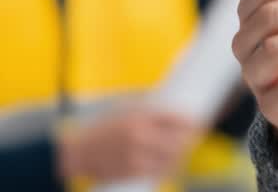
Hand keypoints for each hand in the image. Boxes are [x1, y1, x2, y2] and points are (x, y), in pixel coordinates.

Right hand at [56, 108, 200, 181]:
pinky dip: (170, 167)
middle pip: (178, 140)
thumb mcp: (127, 109)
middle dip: (191, 138)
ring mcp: (135, 156)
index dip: (191, 121)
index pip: (176, 119)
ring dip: (183, 154)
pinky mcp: (132, 173)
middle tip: (195, 134)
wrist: (77, 152)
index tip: (197, 120)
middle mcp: (138, 137)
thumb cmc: (104, 127)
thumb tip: (178, 109)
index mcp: (138, 117)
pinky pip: (160, 172)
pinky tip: (173, 162)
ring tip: (185, 148)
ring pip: (172, 158)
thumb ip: (151, 110)